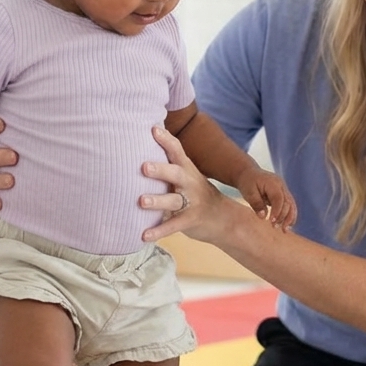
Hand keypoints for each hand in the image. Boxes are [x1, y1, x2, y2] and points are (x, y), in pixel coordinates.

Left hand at [139, 126, 238, 243]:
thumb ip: (169, 166)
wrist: (225, 219)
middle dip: (160, 170)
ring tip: (141, 201)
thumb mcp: (187, 176)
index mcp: (187, 169)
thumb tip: (143, 148)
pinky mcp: (190, 221)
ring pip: (173, 201)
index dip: (166, 140)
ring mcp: (191, 202)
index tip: (153, 129)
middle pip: (175, 174)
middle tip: (144, 166)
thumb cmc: (196, 194)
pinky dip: (158, 232)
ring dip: (157, 200)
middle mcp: (190, 183)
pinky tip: (143, 236)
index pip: (177, 151)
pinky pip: (173, 226)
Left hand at [234, 167, 296, 230]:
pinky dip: (289, 215)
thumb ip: (256, 203)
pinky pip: (290, 205)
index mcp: (273, 183)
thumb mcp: (248, 192)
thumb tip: (263, 216)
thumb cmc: (247, 182)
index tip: (271, 221)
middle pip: (288, 202)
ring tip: (284, 230)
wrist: (248, 173)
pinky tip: (287, 225)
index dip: (277, 211)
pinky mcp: (283, 194)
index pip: (279, 198)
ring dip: (289, 218)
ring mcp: (284, 189)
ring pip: (292, 205)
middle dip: (283, 216)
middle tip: (274, 227)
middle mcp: (281, 185)